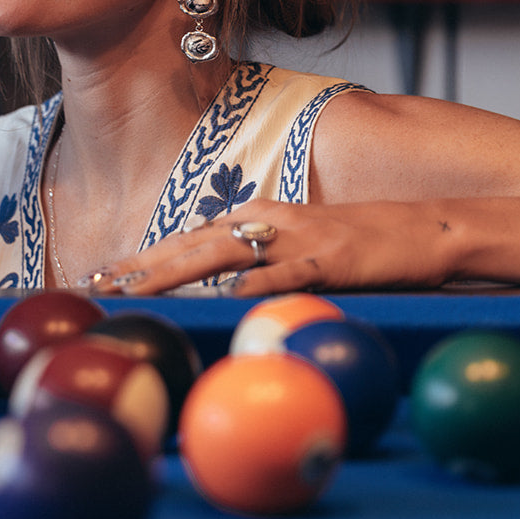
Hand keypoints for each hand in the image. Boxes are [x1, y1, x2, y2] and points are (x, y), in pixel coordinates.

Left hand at [80, 198, 459, 296]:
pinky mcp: (328, 258)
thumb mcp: (302, 253)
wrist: (422, 229)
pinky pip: (285, 274)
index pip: (189, 238)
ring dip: (175, 272)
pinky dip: (256, 286)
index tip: (100, 275)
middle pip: (192, 243)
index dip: (143, 257)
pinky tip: (228, 298)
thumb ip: (262, 267)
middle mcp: (269, 221)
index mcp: (259, 220)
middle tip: (96, 285)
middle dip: (141, 265)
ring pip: (223, 253)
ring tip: (137, 290)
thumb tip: (221, 296)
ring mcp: (297, 238)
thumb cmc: (361, 247)